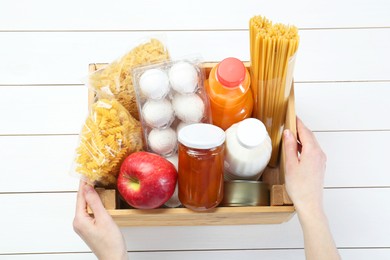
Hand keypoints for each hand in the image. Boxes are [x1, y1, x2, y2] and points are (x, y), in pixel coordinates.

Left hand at [73, 181, 127, 259]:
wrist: (113, 258)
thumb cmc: (110, 242)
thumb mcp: (104, 218)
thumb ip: (95, 202)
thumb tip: (88, 188)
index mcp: (80, 219)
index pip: (80, 197)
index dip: (83, 184)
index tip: (85, 173)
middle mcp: (78, 223)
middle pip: (81, 201)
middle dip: (86, 188)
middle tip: (91, 175)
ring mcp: (83, 226)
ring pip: (86, 206)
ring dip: (90, 196)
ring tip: (95, 184)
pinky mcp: (89, 229)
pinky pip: (89, 212)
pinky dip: (93, 204)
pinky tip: (99, 200)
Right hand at [283, 118, 339, 259]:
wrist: (310, 204)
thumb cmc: (300, 188)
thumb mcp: (290, 164)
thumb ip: (290, 147)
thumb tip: (289, 133)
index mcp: (313, 152)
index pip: (305, 131)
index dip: (298, 122)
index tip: (292, 115)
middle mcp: (319, 154)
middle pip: (309, 136)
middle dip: (300, 128)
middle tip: (290, 122)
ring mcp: (320, 160)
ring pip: (311, 143)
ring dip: (301, 137)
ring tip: (290, 134)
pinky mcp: (319, 166)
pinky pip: (312, 150)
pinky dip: (304, 146)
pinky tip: (296, 149)